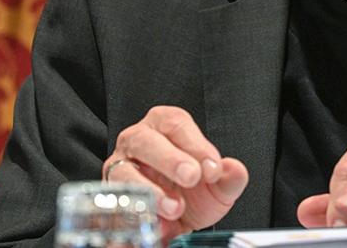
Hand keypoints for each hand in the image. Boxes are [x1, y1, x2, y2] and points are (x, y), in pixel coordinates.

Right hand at [103, 106, 248, 240]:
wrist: (176, 220)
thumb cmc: (193, 191)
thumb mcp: (217, 185)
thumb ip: (229, 177)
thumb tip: (235, 170)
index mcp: (165, 124)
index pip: (177, 124)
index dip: (196, 145)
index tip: (212, 169)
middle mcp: (138, 139)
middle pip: (146, 141)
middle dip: (170, 160)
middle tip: (191, 178)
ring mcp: (120, 166)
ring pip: (126, 171)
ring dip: (151, 191)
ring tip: (175, 208)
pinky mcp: (111, 195)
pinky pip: (117, 202)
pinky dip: (136, 213)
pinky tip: (157, 223)